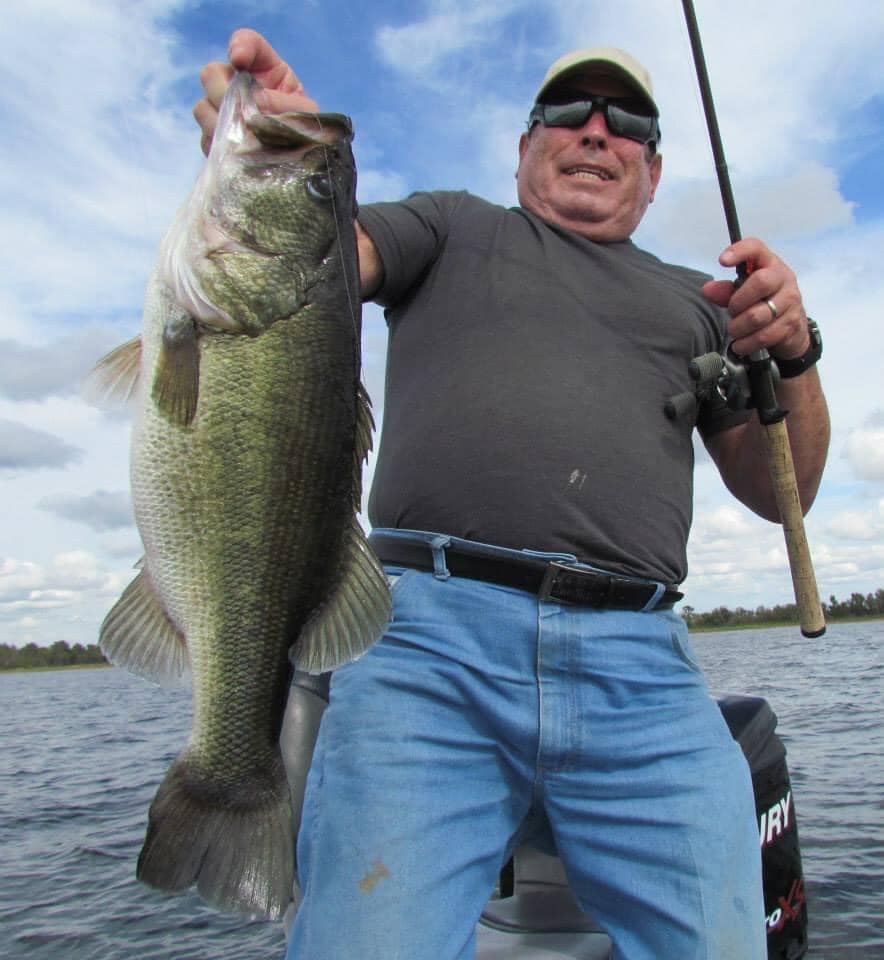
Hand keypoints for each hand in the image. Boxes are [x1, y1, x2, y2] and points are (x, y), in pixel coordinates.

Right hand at [193, 28, 319, 155]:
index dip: (239, 46)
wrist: (300, 158)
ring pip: (202, 109)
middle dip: (221, 92)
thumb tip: (259, 103)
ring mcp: (222, 111)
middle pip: (210, 74)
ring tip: (242, 139)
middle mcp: (236, 85)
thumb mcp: (305, 113)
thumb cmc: (304, 129)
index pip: (246, 42)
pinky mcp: (216, 139)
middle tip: (240, 114)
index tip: (239, 59)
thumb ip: (286, 104)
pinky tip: (237, 154)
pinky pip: (205, 138)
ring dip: (219, 124)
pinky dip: (220, 146)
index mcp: (263, 69)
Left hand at [701, 238, 809, 359]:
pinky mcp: (791, 324)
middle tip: (732, 311)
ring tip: (735, 330)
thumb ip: (725, 291)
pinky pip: (763, 336)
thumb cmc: (762, 303)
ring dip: (739, 327)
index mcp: (770, 264)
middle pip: (760, 282)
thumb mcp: (743, 293)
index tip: (722, 261)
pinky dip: (746, 343)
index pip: (756, 248)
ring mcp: (791, 301)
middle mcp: (784, 278)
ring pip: (758, 315)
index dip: (740, 251)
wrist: (792, 329)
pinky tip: (741, 344)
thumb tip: (707, 289)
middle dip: (738, 302)